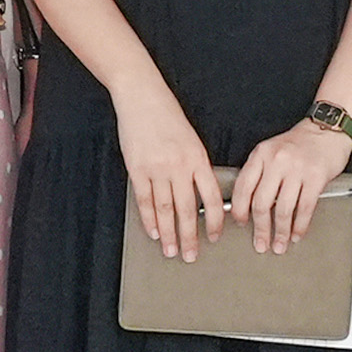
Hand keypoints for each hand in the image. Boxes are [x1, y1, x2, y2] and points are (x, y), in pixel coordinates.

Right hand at [118, 87, 230, 261]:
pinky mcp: (137, 168)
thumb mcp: (191, 141)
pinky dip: (149, 218)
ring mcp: (158, 168)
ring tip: (170, 250)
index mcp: (198, 158)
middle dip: (189, 237)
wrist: (143, 97)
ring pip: (165, 209)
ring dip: (168, 233)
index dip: (214, 221)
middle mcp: (180, 166)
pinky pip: (144, 199)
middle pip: (187, 210)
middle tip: (191, 255)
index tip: (214, 237)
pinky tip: (153, 231)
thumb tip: (200, 195)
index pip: (211, 198)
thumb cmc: (167, 116)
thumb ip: (196, 167)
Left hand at [230, 115, 351, 254]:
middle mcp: (277, 160)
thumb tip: (248, 205)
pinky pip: (305, 208)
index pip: (243, 187)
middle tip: (260, 242)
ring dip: (280, 232)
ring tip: (280, 243)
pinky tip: (297, 233)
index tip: (241, 223)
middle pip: (261, 203)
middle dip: (260, 229)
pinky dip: (299, 226)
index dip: (239, 210)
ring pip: (283, 209)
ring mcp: (297, 169)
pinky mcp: (316, 177)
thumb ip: (260, 173)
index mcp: (261, 154)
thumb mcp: (272, 150)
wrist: (328, 128)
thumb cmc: (300, 142)